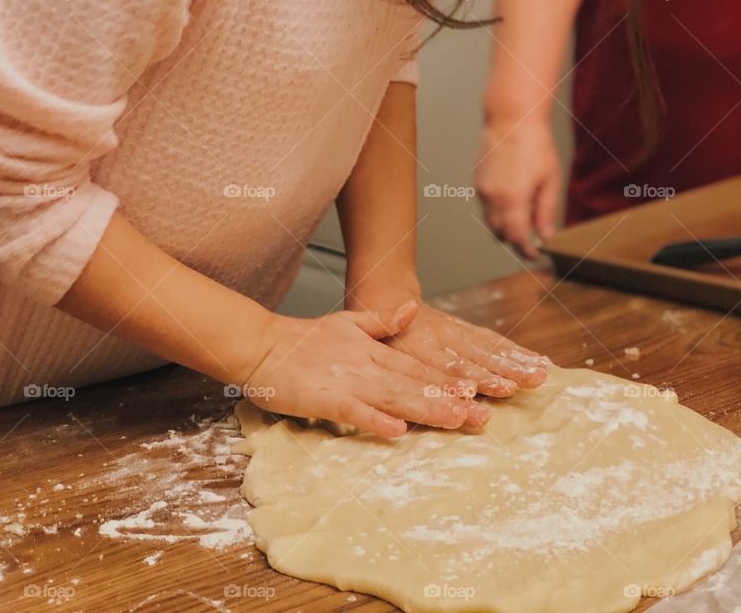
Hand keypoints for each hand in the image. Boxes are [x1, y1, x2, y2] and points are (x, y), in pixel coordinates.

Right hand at [242, 301, 487, 437]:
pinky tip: (396, 431)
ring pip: (394, 398)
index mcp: (374, 350)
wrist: (261, 345)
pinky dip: (375, 421)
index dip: (446, 380)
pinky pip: (354, 412)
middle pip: (414, 385)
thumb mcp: (348, 323)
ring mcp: (348, 381)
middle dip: (448, 401)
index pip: (417, 367)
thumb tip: (413, 308)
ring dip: (425, 409)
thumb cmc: (302, 339)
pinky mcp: (325, 398)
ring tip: (454, 420)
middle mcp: (367, 365)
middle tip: (480, 416)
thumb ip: (382, 320)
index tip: (475, 391)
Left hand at [382, 301, 549, 396]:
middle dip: (508, 371)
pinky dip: (516, 350)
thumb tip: (415, 412)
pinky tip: (537, 359)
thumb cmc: (383, 340)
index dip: (480, 378)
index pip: (454, 368)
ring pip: (491, 347)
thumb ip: (400, 381)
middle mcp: (444, 339)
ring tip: (542, 373)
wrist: (387, 298)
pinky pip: (492, 339)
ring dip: (518, 361)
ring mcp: (457, 332)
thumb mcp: (381, 358)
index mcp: (421, 349)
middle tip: (533, 381)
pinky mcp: (465, 328)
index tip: (503, 388)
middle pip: (480, 358)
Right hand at [474, 116, 560, 258]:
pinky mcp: (478, 183)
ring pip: (491, 221)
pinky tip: (512, 195)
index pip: (517, 237)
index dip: (526, 250)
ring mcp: (482, 191)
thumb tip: (545, 235)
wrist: (511, 120)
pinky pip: (486, 206)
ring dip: (506, 225)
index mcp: (513, 199)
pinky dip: (498, 210)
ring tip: (524, 211)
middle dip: (515, 238)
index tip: (534, 254)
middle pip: (501, 233)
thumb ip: (546, 211)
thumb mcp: (550, 180)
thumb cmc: (534, 146)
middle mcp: (493, 198)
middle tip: (532, 236)